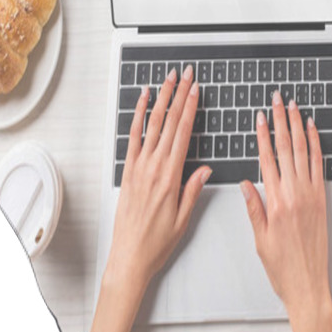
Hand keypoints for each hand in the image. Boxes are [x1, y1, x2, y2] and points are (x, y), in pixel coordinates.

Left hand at [106, 65, 210, 291]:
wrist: (129, 256)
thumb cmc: (157, 242)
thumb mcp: (184, 218)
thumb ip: (193, 189)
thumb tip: (205, 168)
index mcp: (171, 177)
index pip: (183, 133)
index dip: (191, 108)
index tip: (196, 90)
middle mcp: (153, 168)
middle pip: (169, 123)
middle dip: (178, 95)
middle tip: (186, 75)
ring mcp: (138, 168)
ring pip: (151, 125)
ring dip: (160, 100)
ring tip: (167, 80)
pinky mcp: (126, 172)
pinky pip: (132, 138)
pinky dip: (137, 117)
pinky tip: (141, 102)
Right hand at [239, 91, 331, 331]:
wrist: (308, 285)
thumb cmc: (282, 267)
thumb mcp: (259, 239)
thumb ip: (253, 208)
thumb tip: (246, 184)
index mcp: (275, 203)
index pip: (267, 160)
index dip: (262, 136)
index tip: (260, 117)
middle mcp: (294, 195)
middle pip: (286, 149)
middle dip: (281, 121)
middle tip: (278, 100)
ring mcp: (311, 196)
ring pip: (303, 153)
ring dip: (299, 127)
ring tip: (294, 107)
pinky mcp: (322, 201)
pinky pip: (319, 167)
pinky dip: (316, 147)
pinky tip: (313, 132)